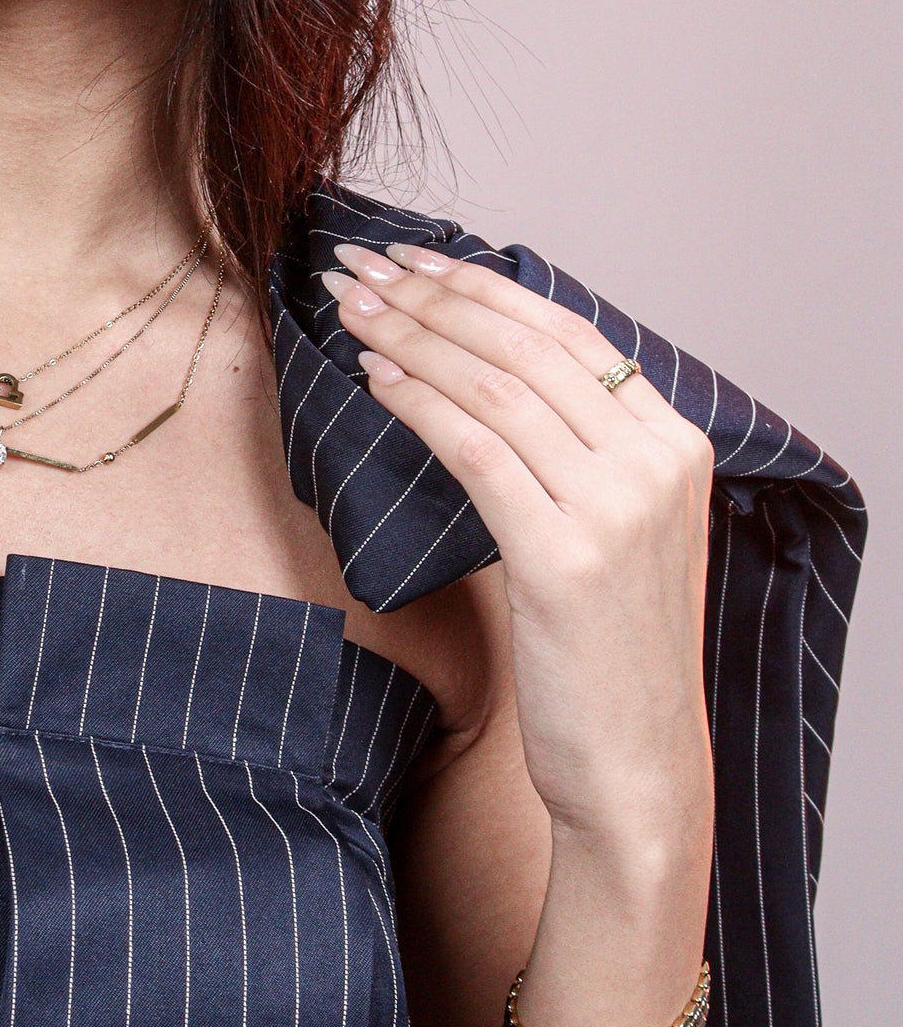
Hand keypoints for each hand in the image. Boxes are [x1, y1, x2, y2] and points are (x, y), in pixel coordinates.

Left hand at [325, 242, 715, 843]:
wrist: (635, 766)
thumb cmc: (605, 653)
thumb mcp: (615, 532)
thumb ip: (577, 454)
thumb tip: (479, 370)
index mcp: (676, 443)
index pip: (567, 332)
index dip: (481, 287)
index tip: (413, 259)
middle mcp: (655, 460)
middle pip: (523, 345)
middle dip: (431, 296)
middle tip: (360, 267)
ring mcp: (616, 507)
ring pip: (493, 386)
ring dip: (410, 337)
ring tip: (351, 310)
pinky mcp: (564, 556)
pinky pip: (475, 449)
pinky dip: (417, 403)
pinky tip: (373, 379)